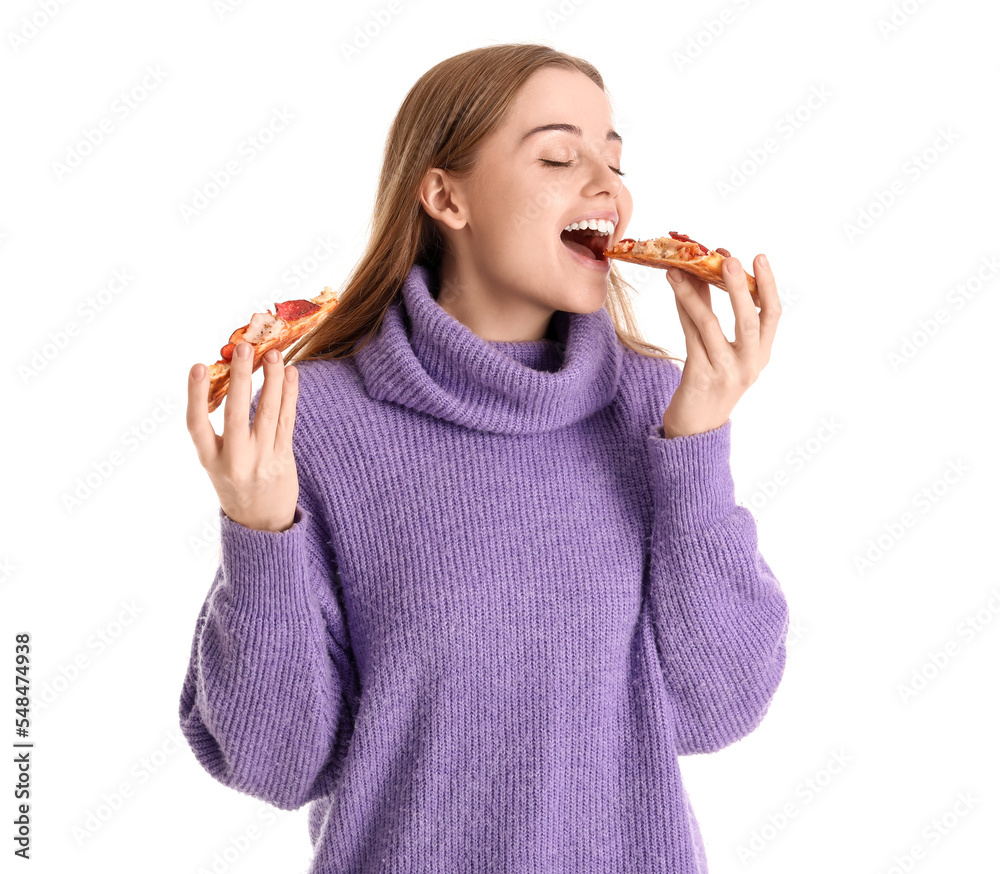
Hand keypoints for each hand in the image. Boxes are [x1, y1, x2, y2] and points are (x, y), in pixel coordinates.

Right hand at [186, 344, 300, 531]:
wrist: (262, 525)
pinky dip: (289, 395)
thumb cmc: (236, 485)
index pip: (197, 424)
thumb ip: (219, 431)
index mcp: (210, 460)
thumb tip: (228, 380)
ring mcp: (261, 459)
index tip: (199, 365)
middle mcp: (235, 460)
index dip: (196, 394)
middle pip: (236, 413)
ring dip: (272, 380)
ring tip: (274, 353)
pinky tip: (291, 374)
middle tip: (245, 348)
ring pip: (268, 413)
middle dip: (241, 378)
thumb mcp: (217, 463)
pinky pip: (288, 421)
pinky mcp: (284, 459)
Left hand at [661, 252, 779, 437]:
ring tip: (680, 270)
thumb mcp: (722, 352)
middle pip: (748, 320)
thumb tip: (704, 274)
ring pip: (711, 325)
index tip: (759, 257)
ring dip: (695, 293)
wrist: (696, 428)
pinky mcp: (701, 377)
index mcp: (761, 355)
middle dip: (738, 287)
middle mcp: (749, 364)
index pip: (772, 315)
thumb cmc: (710, 384)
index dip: (768, 285)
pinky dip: (682, 309)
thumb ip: (716, 316)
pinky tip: (675, 291)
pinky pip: (690, 335)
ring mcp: (726, 372)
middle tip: (728, 260)